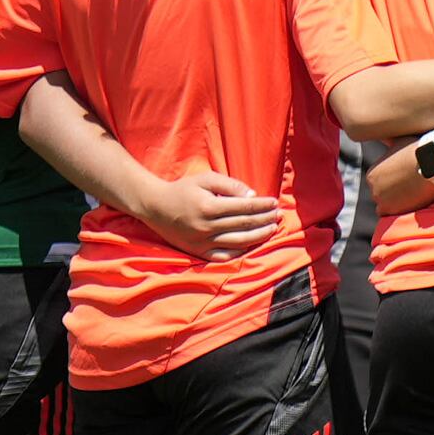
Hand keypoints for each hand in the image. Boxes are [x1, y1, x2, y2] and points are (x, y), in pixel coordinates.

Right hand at [129, 171, 285, 258]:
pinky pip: (225, 255)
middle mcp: (206, 226)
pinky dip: (241, 251)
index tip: (274, 203)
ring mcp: (202, 242)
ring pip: (238, 242)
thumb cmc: (183, 190)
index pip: (244, 207)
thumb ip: (230, 185)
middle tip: (279, 216)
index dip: (262, 206)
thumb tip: (252, 195)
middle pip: (244, 225)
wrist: (155, 207)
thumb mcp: (206, 179)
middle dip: (265, 220)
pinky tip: (253, 244)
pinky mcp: (198, 252)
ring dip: (259, 236)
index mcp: (208, 207)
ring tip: (272, 229)